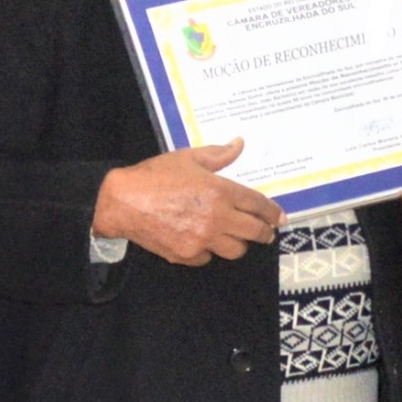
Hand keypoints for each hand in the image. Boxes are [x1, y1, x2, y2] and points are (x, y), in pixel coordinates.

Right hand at [92, 140, 284, 264]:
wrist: (122, 202)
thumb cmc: (154, 176)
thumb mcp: (188, 158)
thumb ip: (218, 155)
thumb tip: (239, 144)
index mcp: (220, 191)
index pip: (258, 205)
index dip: (273, 213)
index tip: (279, 218)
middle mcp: (216, 218)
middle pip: (254, 233)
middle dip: (264, 233)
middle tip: (265, 233)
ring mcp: (202, 239)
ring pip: (235, 250)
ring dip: (237, 243)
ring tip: (232, 236)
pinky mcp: (187, 255)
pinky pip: (208, 257)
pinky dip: (209, 251)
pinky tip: (202, 240)